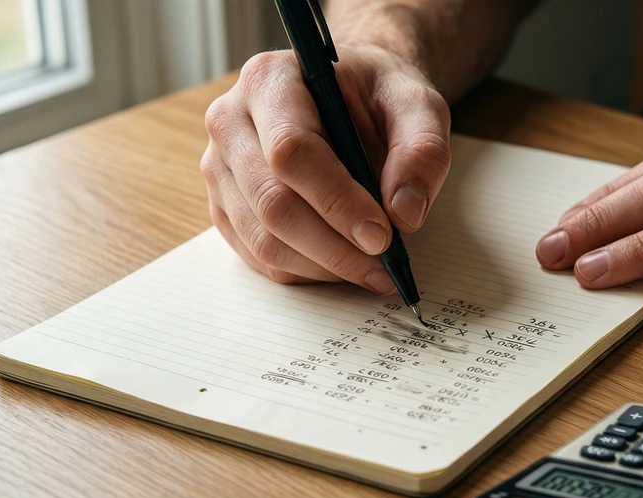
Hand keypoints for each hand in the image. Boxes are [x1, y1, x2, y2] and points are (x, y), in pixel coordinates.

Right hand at [201, 45, 450, 293]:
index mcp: (271, 80)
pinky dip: (306, 271)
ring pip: (262, 239)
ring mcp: (220, 168)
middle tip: (384, 265)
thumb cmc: (376, 95)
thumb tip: (405, 212)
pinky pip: (258, 255)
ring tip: (371, 269)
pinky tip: (343, 264)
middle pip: (272, 202)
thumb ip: (422, 150)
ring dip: (322, 266)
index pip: (291, 150)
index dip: (337, 200)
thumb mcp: (417, 105)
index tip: (381, 234)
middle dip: (334, 246)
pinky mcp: (224, 206)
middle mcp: (231, 122)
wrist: (348, 97)